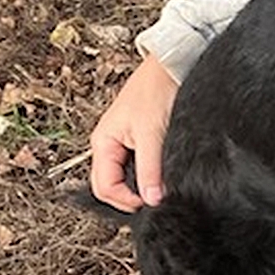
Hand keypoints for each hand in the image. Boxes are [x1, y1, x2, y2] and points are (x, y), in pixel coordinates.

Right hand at [89, 53, 176, 211]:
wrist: (171, 69)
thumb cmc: (155, 91)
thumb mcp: (151, 135)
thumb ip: (150, 169)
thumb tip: (151, 199)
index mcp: (102, 143)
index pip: (104, 187)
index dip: (125, 201)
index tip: (149, 204)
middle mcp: (109, 146)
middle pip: (110, 186)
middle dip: (130, 198)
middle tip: (155, 201)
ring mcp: (124, 144)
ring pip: (125, 179)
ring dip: (140, 188)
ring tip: (160, 188)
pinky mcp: (140, 142)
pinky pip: (138, 168)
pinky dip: (149, 176)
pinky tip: (162, 177)